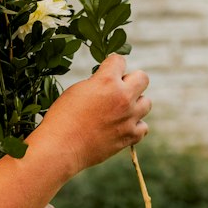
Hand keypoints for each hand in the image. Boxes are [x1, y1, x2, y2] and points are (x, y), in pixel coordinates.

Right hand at [36, 54, 150, 175]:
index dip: (112, 65)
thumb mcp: (77, 90)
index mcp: (107, 81)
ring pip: (146, 103)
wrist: (61, 147)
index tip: (108, 70)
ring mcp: (129, 117)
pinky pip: (143, 127)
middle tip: (117, 90)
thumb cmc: (62, 117)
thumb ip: (97, 82)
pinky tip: (122, 126)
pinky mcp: (130, 136)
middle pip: (143, 78)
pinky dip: (134, 126)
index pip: (120, 60)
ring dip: (135, 103)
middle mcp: (122, 97)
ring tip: (119, 110)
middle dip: (131, 81)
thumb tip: (108, 82)